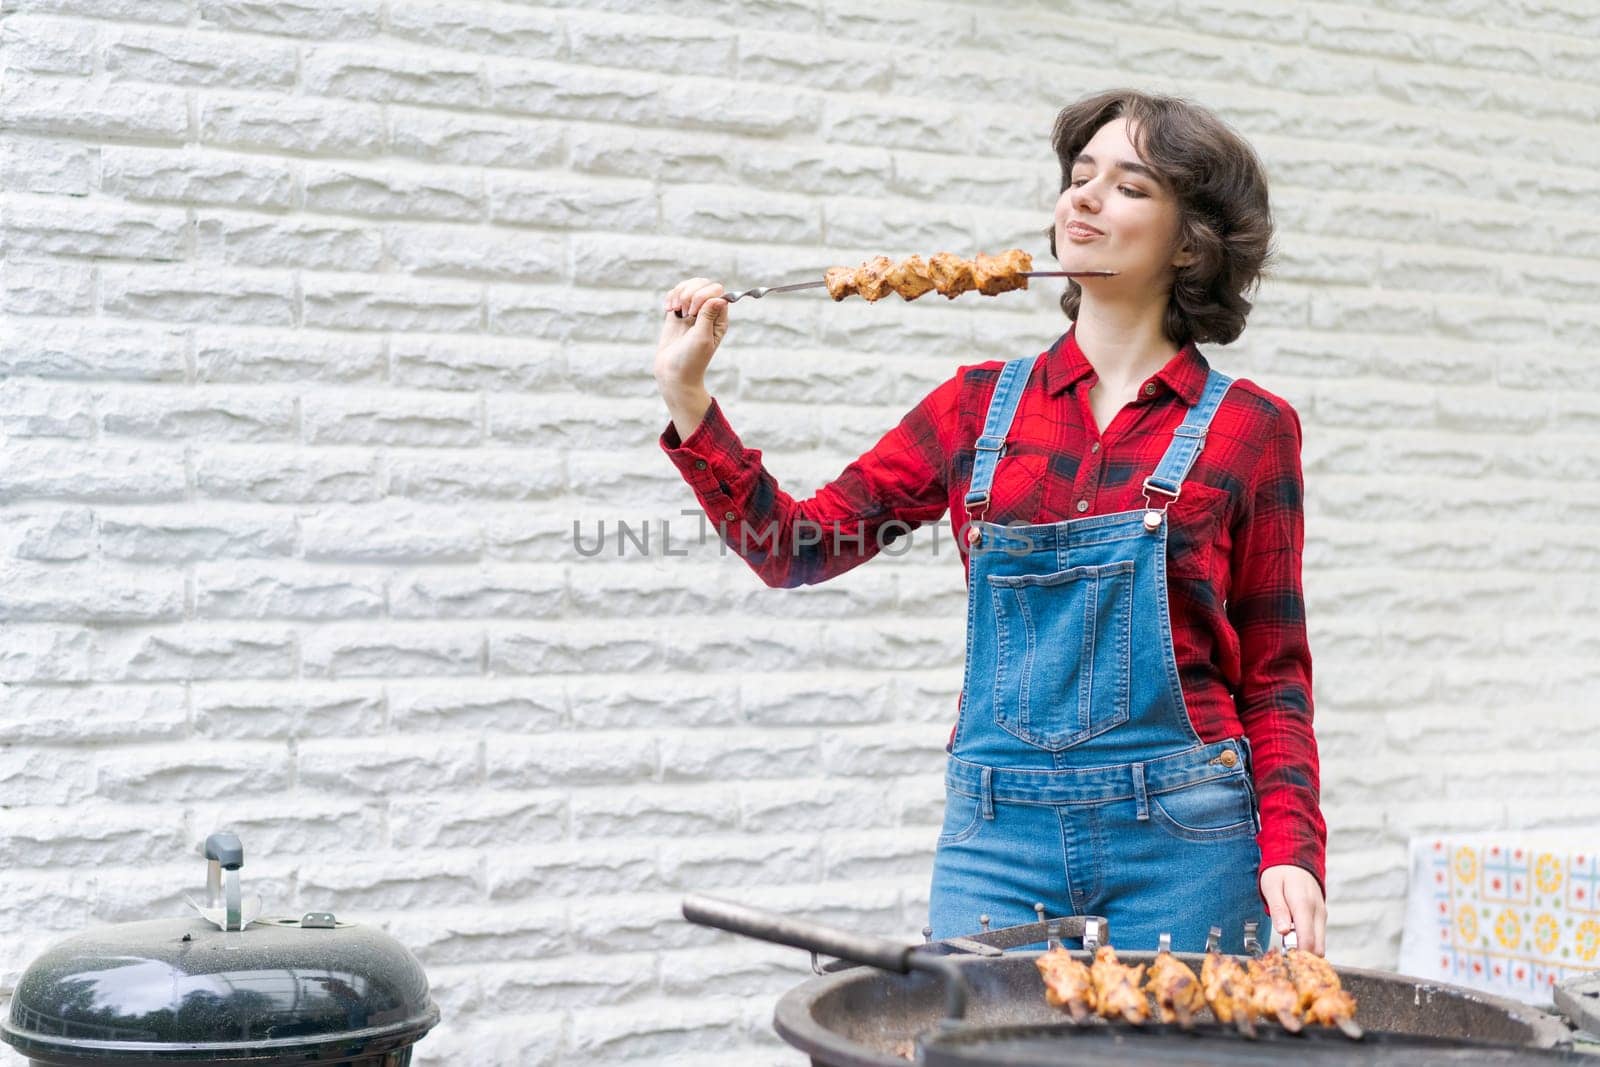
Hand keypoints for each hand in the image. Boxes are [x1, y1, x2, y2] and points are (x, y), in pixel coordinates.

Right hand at [656, 277, 728, 392]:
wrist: (673, 373)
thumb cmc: (691, 360)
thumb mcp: (702, 338)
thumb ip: (708, 316)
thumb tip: (719, 297)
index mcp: (719, 319)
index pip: (717, 291)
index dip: (703, 295)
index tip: (693, 313)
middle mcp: (707, 313)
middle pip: (703, 284)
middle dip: (690, 292)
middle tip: (684, 312)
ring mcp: (692, 312)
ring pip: (688, 285)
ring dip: (679, 293)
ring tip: (675, 310)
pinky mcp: (677, 313)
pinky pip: (675, 293)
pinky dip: (670, 297)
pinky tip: (668, 310)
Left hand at [1259, 864, 1325, 955]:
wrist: (1296, 859)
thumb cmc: (1280, 873)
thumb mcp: (1271, 887)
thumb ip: (1278, 909)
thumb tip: (1284, 931)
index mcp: (1304, 905)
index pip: (1307, 939)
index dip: (1299, 955)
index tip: (1286, 961)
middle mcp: (1317, 912)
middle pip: (1318, 947)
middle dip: (1304, 958)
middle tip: (1286, 959)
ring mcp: (1322, 915)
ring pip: (1320, 944)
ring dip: (1306, 951)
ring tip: (1287, 950)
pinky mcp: (1321, 917)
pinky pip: (1318, 936)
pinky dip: (1309, 943)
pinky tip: (1294, 941)